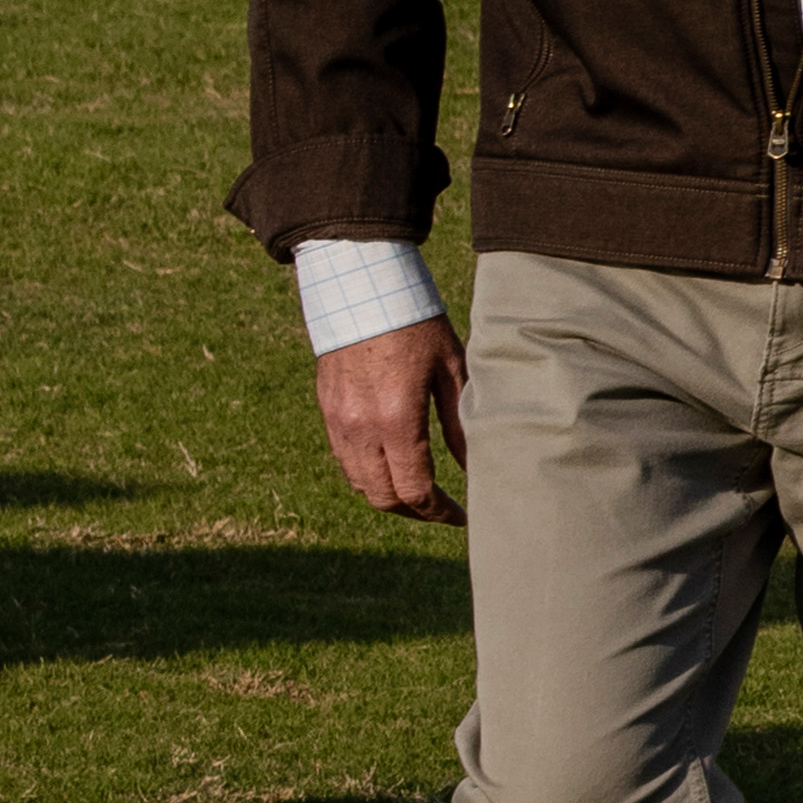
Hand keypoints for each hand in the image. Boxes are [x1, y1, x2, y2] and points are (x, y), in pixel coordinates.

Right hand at [313, 317, 467, 517]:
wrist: (360, 287)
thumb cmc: (416, 323)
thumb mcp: (451, 368)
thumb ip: (461, 423)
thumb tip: (475, 468)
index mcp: (395, 420)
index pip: (415, 490)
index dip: (439, 511)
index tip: (461, 516)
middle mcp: (360, 428)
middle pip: (383, 498)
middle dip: (415, 512)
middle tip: (443, 510)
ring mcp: (337, 421)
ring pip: (359, 484)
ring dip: (389, 496)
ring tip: (420, 492)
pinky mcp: (326, 410)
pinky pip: (344, 459)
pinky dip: (367, 473)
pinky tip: (392, 464)